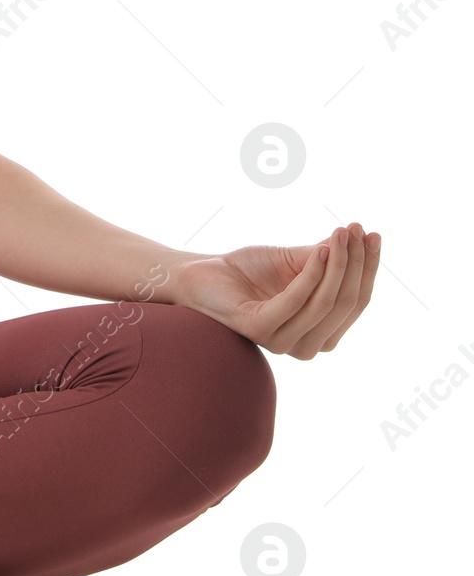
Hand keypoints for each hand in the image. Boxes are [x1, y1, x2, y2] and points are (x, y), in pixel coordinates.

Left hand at [172, 222, 379, 357]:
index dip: (367, 268)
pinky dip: (311, 274)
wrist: (202, 273)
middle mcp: (307, 345)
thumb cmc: (250, 270)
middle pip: (344, 303)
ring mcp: (283, 342)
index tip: (373, 234)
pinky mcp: (259, 330)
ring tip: (340, 234)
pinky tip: (320, 250)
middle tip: (357, 230)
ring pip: (324, 303)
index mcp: (321, 332)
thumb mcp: (296, 260)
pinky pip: (295, 301)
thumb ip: (328, 257)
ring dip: (338, 265)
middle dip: (355, 264)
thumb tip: (362, 234)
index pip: (356, 301)